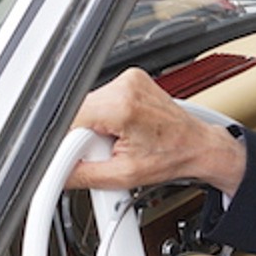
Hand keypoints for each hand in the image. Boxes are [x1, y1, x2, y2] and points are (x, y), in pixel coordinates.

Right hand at [68, 68, 246, 194]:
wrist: (198, 147)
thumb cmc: (172, 158)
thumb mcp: (123, 176)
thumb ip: (83, 174)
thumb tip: (57, 173)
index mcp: (121, 106)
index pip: (68, 118)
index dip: (66, 141)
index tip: (73, 155)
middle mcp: (125, 87)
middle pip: (77, 111)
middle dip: (84, 136)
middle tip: (105, 150)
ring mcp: (130, 80)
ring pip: (90, 106)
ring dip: (96, 126)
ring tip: (120, 140)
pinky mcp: (132, 80)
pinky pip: (104, 100)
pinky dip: (107, 117)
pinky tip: (124, 130)